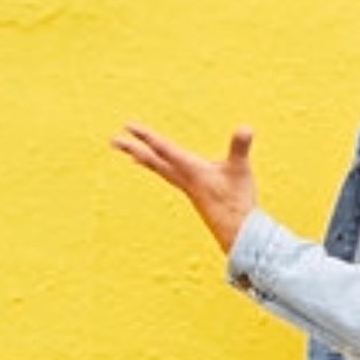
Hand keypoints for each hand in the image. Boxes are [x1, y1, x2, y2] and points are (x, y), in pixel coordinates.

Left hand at [111, 123, 256, 252]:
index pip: (164, 149)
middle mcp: (183, 179)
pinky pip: (168, 176)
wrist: (237, 234)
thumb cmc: (238, 201)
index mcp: (191, 171)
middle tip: (113, 140)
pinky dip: (158, 167)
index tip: (128, 126)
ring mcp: (186, 187)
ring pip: (159, 169)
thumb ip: (240, 147)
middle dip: (133, 148)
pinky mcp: (192, 192)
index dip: (147, 136)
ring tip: (129, 152)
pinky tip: (157, 166)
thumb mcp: (241, 170)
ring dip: (143, 158)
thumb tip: (247, 128)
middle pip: (153, 161)